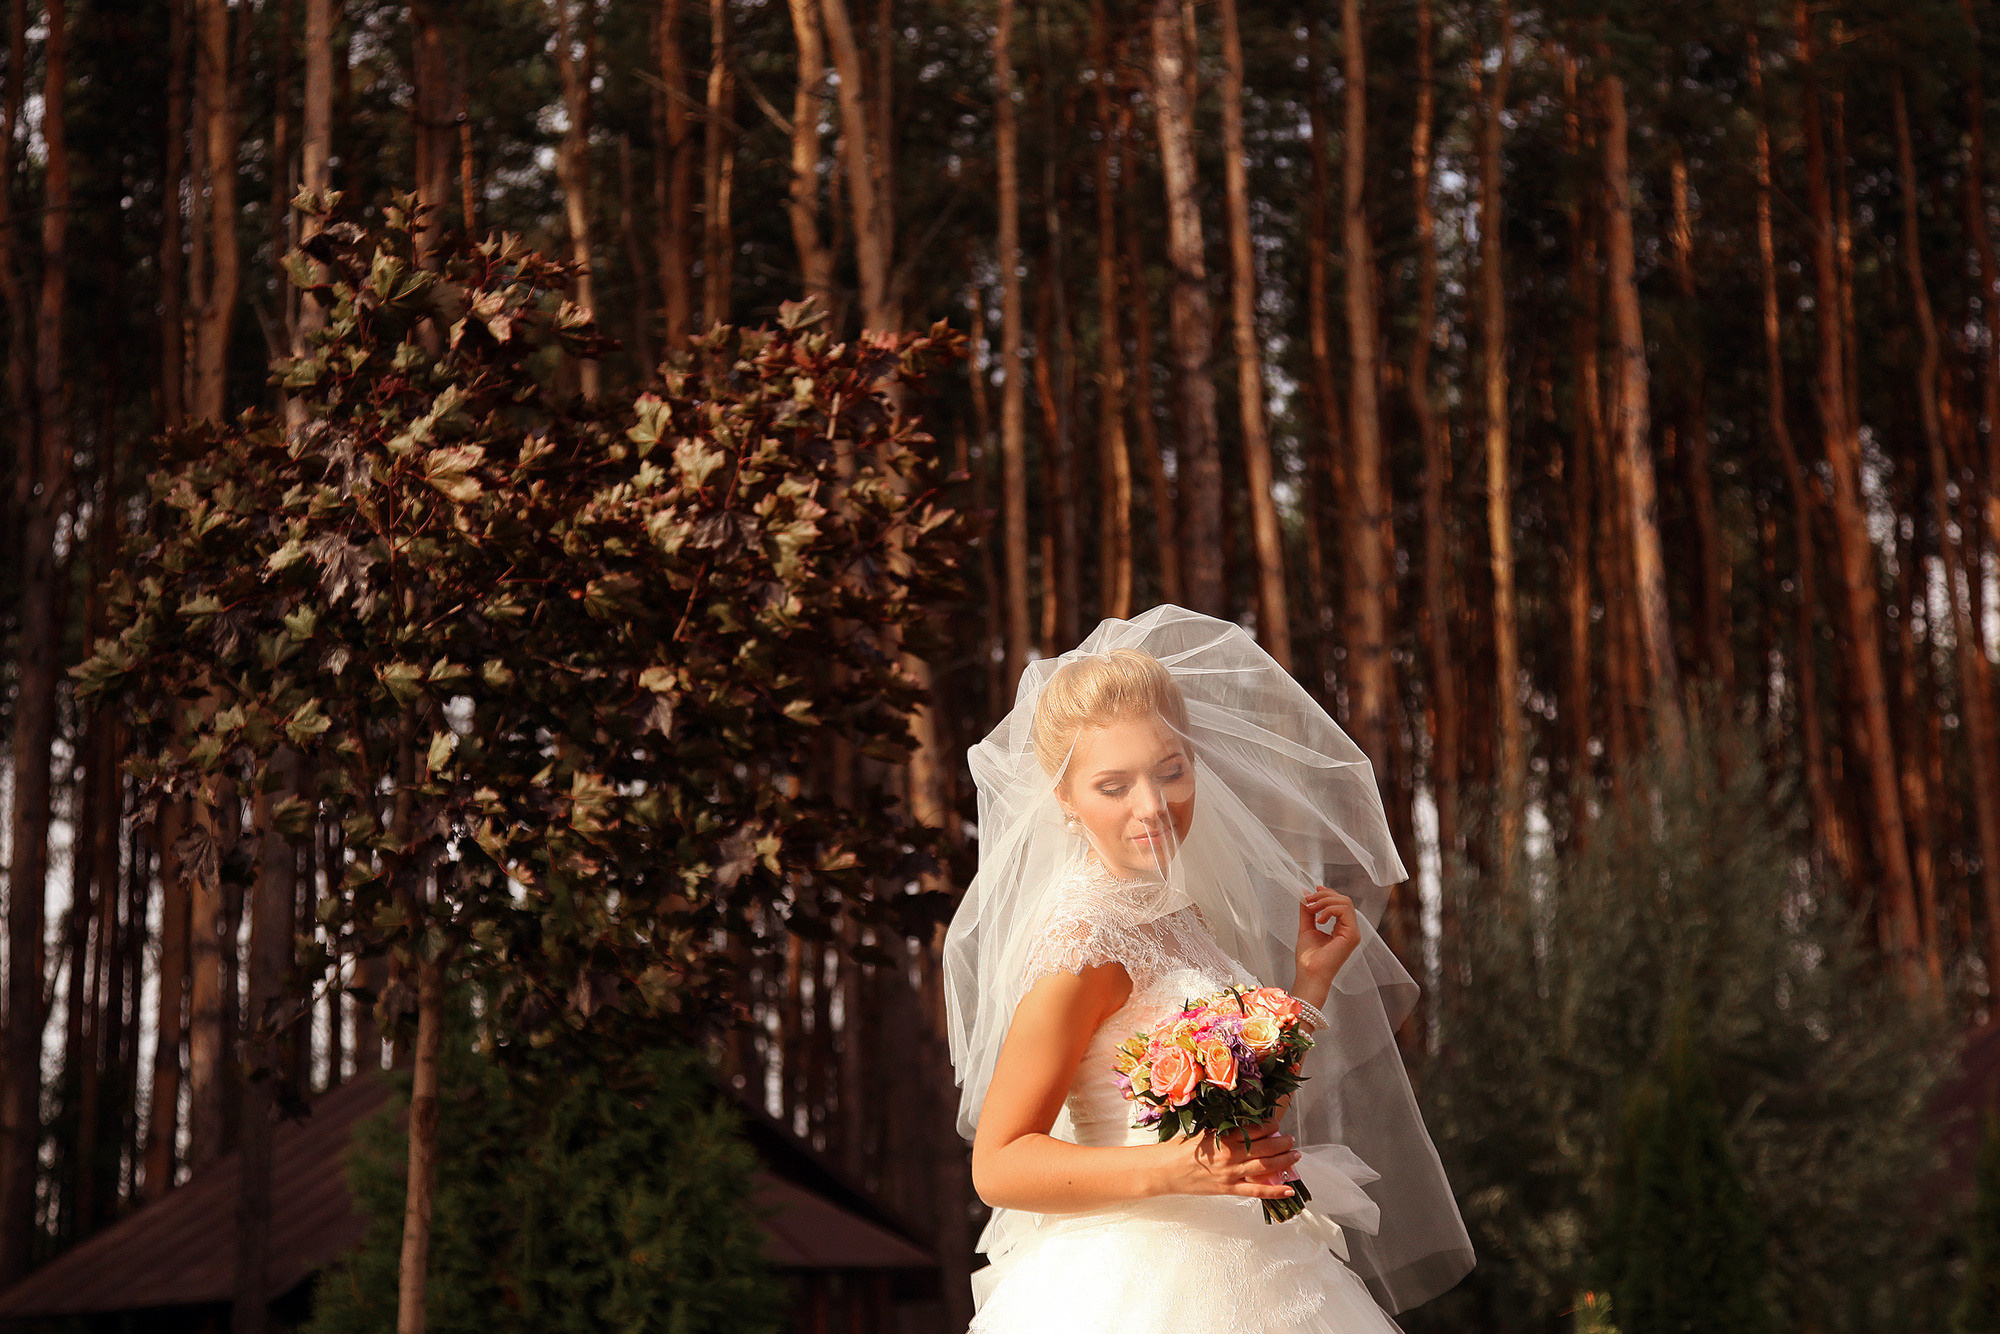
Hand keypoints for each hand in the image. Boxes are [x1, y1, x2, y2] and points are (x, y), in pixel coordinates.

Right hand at [1159, 1113, 1301, 1199]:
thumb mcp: (1203, 1133)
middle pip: (1265, 1148)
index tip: (1276, 1124)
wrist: (1165, 1170)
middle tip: (1291, 1139)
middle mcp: (1231, 1155)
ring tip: (1295, 1156)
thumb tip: (1245, 1129)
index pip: (1254, 1129)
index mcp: (1223, 1137)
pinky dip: (1274, 1191)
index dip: (1270, 1126)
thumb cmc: (1180, 1149)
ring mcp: (1231, 1173)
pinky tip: (1288, 1189)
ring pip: (1265, 1167)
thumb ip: (1224, 1131)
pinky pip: (1256, 1191)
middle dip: (1282, 1143)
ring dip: (1283, 1161)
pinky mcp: (1229, 1189)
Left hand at [1296, 886, 1359, 997]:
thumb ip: (1308, 912)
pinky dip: (1328, 909)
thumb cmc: (1309, 958)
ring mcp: (1353, 932)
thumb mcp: (1307, 928)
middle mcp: (1350, 929)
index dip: (1327, 893)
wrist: (1309, 973)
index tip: (1312, 891)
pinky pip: (1344, 911)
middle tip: (1308, 900)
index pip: (1341, 903)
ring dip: (1324, 901)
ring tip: (1311, 908)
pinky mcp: (1352, 935)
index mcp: (1342, 928)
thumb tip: (1306, 895)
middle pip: (1344, 900)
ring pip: (1345, 902)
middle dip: (1324, 895)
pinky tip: (1319, 919)